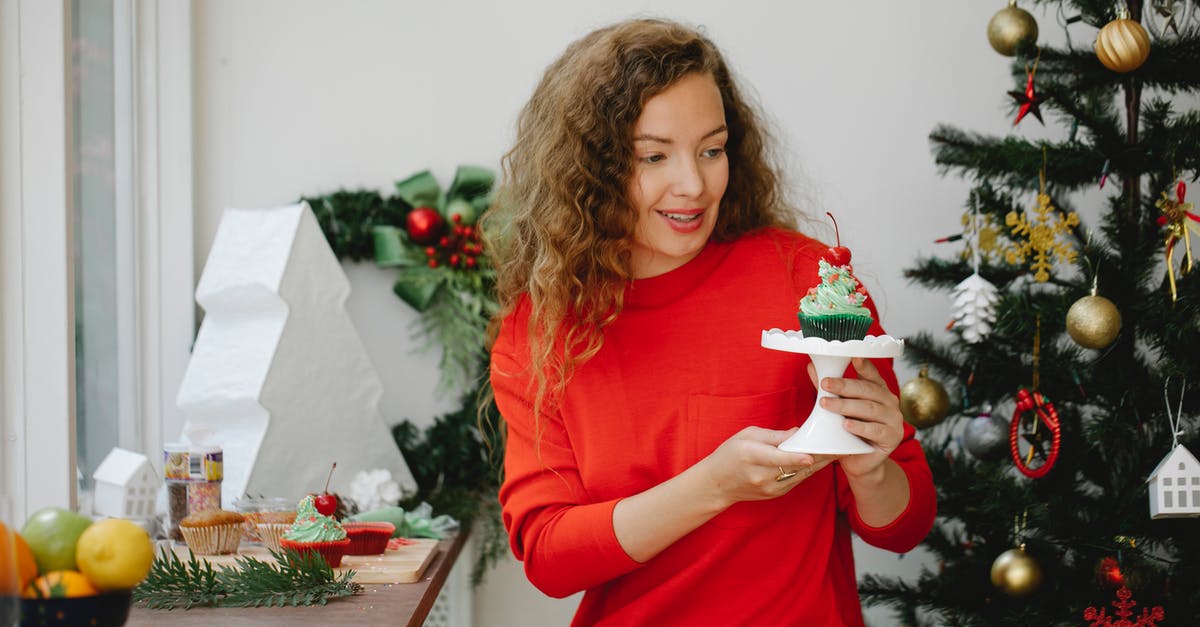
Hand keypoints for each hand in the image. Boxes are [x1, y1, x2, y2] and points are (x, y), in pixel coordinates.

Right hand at [696, 426, 832, 507]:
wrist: (717, 484)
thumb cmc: (729, 454)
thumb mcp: (746, 435)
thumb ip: (772, 435)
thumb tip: (797, 432)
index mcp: (751, 456)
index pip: (777, 458)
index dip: (796, 458)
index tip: (811, 456)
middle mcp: (761, 475)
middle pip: (794, 467)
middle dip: (817, 457)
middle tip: (836, 447)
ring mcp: (769, 488)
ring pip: (800, 475)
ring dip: (818, 465)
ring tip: (835, 453)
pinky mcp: (775, 494)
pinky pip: (796, 481)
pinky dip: (808, 471)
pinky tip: (820, 462)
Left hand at [809, 357, 903, 480]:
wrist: (859, 462)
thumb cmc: (848, 432)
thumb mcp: (838, 407)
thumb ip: (829, 388)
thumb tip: (811, 367)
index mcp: (878, 391)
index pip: (872, 375)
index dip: (864, 365)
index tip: (853, 356)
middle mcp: (889, 402)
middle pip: (868, 390)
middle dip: (844, 385)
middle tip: (825, 383)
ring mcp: (893, 420)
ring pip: (870, 409)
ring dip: (846, 405)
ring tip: (826, 404)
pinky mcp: (892, 438)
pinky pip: (875, 430)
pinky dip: (860, 427)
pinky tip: (846, 425)